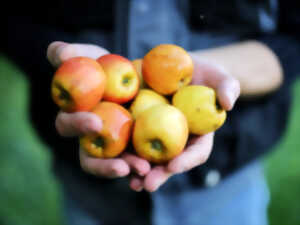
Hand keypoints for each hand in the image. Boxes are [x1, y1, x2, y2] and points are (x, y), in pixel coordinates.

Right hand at [48, 41, 150, 177]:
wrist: (139, 76)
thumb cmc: (109, 67)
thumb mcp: (94, 57)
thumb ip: (74, 54)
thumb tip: (57, 51)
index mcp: (76, 118)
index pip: (68, 126)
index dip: (78, 125)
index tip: (95, 122)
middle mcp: (91, 138)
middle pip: (90, 159)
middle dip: (104, 164)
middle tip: (123, 166)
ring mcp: (113, 147)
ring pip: (116, 166)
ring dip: (128, 170)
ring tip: (144, 169)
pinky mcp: (135, 150)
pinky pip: (139, 165)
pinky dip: (146, 172)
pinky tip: (154, 173)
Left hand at [129, 54, 239, 191]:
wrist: (175, 66)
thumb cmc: (201, 73)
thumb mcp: (217, 76)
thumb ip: (227, 87)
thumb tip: (227, 104)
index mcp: (197, 134)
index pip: (196, 152)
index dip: (186, 161)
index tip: (174, 166)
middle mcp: (177, 140)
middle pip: (169, 162)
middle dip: (159, 174)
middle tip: (149, 184)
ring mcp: (157, 135)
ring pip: (148, 158)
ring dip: (138, 171)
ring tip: (131, 181)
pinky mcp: (138, 126)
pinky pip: (130, 142)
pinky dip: (122, 153)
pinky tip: (113, 160)